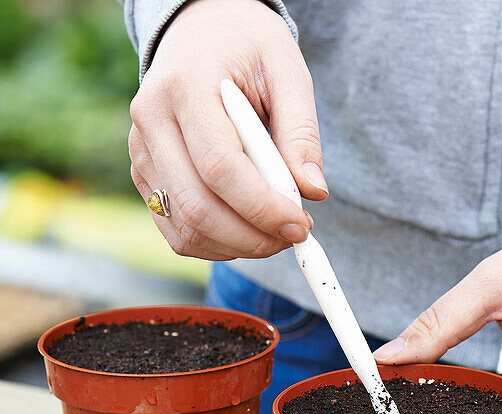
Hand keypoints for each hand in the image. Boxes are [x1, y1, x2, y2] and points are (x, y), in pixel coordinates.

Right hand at [128, 0, 325, 259]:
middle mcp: (151, 120)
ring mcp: (141, 150)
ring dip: (238, 246)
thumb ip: (302, 131)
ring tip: (277, 232)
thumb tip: (313, 191)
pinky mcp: (144, 173)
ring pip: (185, 227)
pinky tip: (249, 232)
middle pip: (197, 205)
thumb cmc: (250, 48)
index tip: (301, 224)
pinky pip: (176, 230)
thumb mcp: (288, 72)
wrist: (204, 31)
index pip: (220, 166)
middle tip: (296, 235)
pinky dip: (216, 244)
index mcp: (185, 86)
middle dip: (254, 236)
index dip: (262, 207)